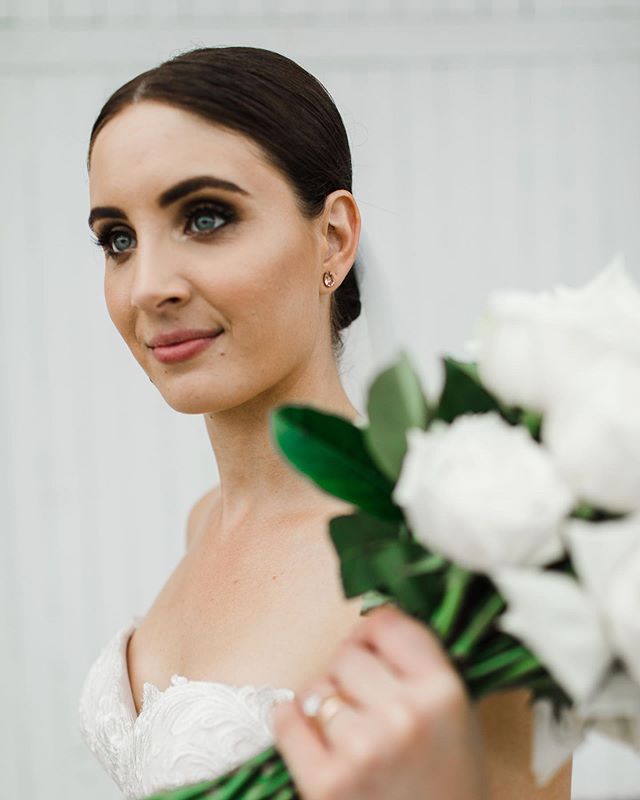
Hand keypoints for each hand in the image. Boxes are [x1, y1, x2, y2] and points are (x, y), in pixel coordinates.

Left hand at [271, 603, 488, 799]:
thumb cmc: (449, 781)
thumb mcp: (455, 712)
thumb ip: (418, 664)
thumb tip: (367, 619)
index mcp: (441, 691)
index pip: (387, 624)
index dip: (374, 634)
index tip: (371, 646)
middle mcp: (404, 715)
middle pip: (348, 653)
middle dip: (351, 672)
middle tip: (366, 702)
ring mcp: (363, 749)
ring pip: (318, 687)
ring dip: (325, 703)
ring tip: (350, 731)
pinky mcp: (326, 784)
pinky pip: (288, 721)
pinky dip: (292, 723)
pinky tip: (311, 735)